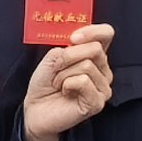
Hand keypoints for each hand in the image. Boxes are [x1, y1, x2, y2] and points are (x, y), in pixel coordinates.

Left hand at [23, 23, 113, 140]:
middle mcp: (103, 71)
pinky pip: (84, 81)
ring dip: (64, 74)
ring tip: (59, 84)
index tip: (72, 38)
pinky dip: (68, 84)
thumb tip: (77, 43)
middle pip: (94, 49)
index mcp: (95, 57)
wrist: (35, 109)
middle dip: (68, 57)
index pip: (106, 34)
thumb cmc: (45, 84)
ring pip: (87, 66)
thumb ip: (68, 46)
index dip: (92, 31)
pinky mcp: (97, 102)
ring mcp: (103, 88)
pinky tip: (65, 92)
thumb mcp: (53, 58)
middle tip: (56, 70)